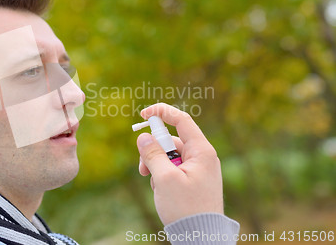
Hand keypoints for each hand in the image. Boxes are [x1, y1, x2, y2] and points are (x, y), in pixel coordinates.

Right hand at [137, 103, 223, 225]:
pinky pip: (173, 168)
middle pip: (171, 140)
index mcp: (201, 151)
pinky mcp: (192, 180)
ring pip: (169, 155)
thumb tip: (143, 137)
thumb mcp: (164, 178)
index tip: (143, 115)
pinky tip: (159, 189)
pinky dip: (162, 174)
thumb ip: (153, 154)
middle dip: (153, 150)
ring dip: (155, 164)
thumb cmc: (186, 208)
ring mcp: (197, 169)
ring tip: (151, 182)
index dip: (162, 112)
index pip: (181, 120)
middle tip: (143, 167)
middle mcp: (201, 156)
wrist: (200, 237)